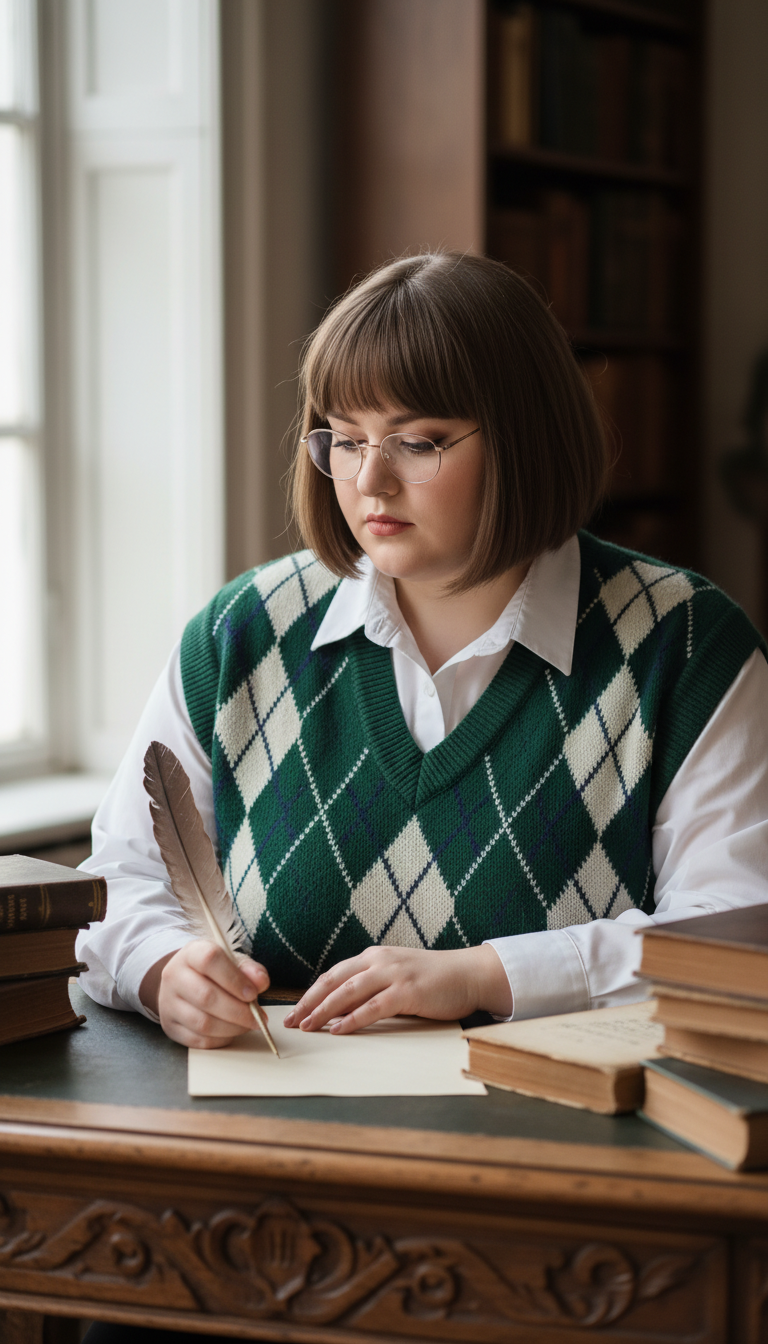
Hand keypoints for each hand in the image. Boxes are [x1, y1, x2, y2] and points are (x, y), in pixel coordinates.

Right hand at [139, 940, 269, 1047]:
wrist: (184, 982)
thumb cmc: (215, 972)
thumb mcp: (233, 962)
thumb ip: (250, 970)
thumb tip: (261, 982)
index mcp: (192, 953)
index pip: (210, 960)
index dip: (235, 979)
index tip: (254, 994)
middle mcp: (174, 976)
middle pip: (206, 996)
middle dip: (238, 1011)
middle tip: (258, 1017)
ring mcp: (168, 1003)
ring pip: (202, 1023)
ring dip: (232, 1028)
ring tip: (248, 1024)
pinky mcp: (170, 1026)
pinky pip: (198, 1040)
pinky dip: (221, 1039)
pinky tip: (232, 1031)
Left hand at [284, 944, 511, 1034]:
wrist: (469, 974)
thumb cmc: (433, 979)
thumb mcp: (396, 977)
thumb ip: (371, 987)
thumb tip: (341, 1010)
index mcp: (374, 956)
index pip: (333, 975)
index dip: (311, 993)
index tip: (294, 1011)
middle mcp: (379, 961)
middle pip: (333, 981)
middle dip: (308, 1002)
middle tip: (291, 1021)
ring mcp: (393, 974)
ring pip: (348, 992)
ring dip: (324, 1011)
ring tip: (308, 1027)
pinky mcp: (407, 991)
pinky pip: (373, 1007)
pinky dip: (353, 1019)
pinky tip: (339, 1030)